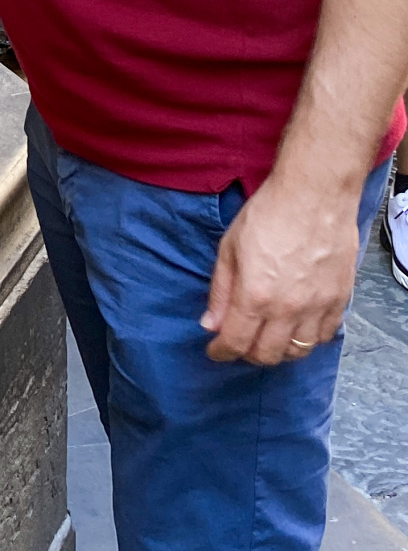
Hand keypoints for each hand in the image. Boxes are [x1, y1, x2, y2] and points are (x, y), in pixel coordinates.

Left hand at [201, 174, 360, 365]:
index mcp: (256, 295)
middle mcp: (288, 309)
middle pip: (267, 354)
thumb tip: (211, 324)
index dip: (221, 352)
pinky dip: (308, 340)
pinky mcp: (340, 300)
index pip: (236, 342)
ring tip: (267, 338)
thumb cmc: (268, 214)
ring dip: (279, 351)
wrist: (315, 195)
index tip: (215, 351)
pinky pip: (324, 336)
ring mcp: (318, 307)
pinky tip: (296, 329)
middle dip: (247, 354)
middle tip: (239, 343)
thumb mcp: (230, 247)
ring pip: (298, 351)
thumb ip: (221, 290)